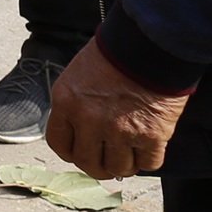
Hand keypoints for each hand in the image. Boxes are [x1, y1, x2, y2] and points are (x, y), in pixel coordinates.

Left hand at [45, 40, 188, 177]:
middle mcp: (89, 120)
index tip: (82, 152)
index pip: (60, 144)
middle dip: (98, 166)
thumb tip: (82, 133)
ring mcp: (120, 130)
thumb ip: (77, 105)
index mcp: (66, 102)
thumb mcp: (80, 75)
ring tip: (130, 153)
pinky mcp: (151, 135)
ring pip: (118, 168)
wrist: (151, 42)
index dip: (73, 153)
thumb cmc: (116, 53)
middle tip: (108, 160)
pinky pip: (149, 163)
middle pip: (88, 163)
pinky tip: (149, 147)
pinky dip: (149, 159)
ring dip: (125, 165)